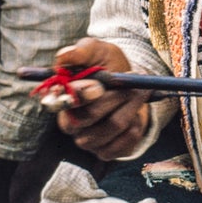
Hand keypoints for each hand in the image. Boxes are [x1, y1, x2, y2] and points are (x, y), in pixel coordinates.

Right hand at [53, 37, 150, 160]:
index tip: (99, 85)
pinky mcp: (106, 152)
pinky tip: (137, 112)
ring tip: (140, 91)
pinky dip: (137, 123)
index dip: (80, 95)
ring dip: (131, 106)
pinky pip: (125, 142)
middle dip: (115, 97)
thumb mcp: (98, 50)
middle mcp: (70, 124)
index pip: (61, 104)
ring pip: (112, 127)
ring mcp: (87, 141)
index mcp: (62, 99)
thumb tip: (64, 56)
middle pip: (89, 117)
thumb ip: (82, 51)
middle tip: (133, 84)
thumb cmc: (108, 65)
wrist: (130, 85)